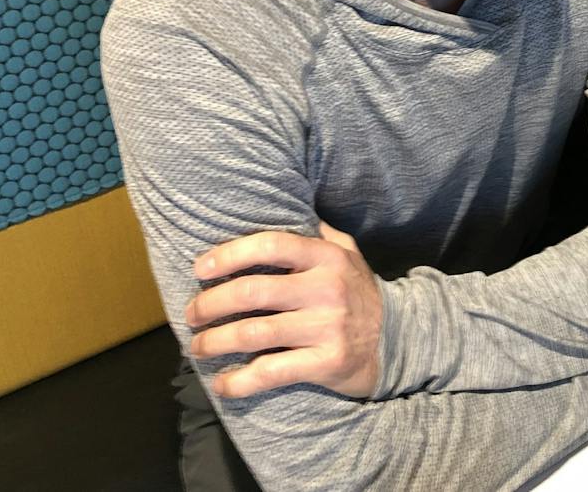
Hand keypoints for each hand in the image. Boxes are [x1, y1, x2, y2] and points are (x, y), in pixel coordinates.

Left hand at [185, 222, 382, 398]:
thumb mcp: (347, 253)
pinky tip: (222, 383)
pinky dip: (239, 381)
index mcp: (327, 257)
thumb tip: (284, 202)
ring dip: (215, 342)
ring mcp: (327, 328)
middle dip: (210, 303)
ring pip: (254, 333)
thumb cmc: (357, 292)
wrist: (395, 339)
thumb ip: (317, 231)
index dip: (229, 254)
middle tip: (192, 313)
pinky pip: (271, 373)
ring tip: (198, 346)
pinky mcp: (325, 363)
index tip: (200, 268)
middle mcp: (327, 289)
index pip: (271, 244)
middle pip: (252, 291)